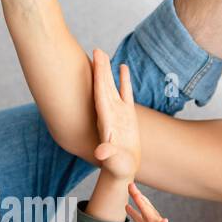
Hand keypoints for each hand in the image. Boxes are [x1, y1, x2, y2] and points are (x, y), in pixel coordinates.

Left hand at [91, 48, 139, 181]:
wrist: (122, 171)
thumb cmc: (118, 168)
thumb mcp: (114, 162)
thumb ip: (108, 155)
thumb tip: (100, 152)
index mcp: (105, 121)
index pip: (100, 95)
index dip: (97, 79)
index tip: (94, 63)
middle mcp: (109, 113)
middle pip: (103, 87)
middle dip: (99, 69)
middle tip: (96, 50)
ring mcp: (118, 113)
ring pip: (112, 87)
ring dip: (108, 71)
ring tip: (103, 52)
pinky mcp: (127, 115)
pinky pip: (125, 93)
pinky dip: (124, 80)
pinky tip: (122, 66)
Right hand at [127, 183, 194, 221]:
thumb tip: (164, 220)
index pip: (148, 212)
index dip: (141, 201)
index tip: (133, 189)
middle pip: (147, 208)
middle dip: (139, 197)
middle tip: (130, 184)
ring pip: (144, 212)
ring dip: (138, 202)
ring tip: (131, 192)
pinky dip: (135, 214)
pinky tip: (130, 210)